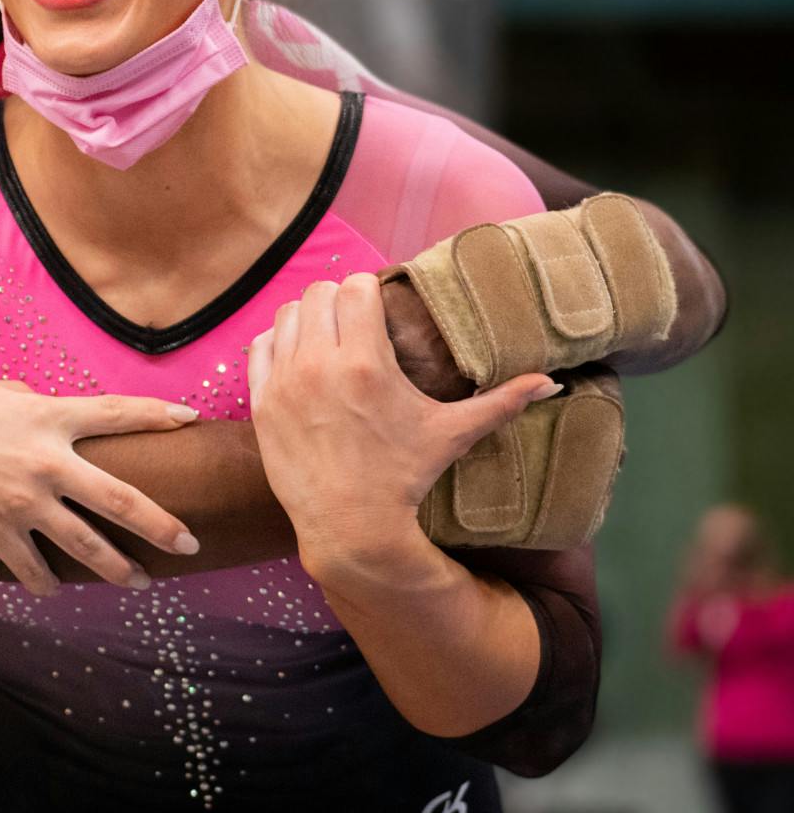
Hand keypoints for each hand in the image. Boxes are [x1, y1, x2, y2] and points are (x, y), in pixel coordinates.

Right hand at [0, 378, 200, 596]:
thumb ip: (22, 397)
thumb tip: (40, 400)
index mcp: (45, 417)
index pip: (116, 413)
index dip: (158, 415)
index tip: (190, 420)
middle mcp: (45, 462)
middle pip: (122, 499)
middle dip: (163, 526)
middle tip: (190, 541)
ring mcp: (25, 503)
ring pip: (89, 546)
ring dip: (119, 569)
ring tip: (140, 582)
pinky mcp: (0, 535)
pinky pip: (36, 569)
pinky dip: (48, 583)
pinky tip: (55, 588)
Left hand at [248, 274, 557, 584]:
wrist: (350, 526)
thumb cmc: (404, 476)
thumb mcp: (452, 435)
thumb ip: (501, 402)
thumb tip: (551, 382)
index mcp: (365, 362)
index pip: (357, 287)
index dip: (369, 292)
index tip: (379, 309)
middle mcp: (319, 364)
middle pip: (319, 293)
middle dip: (340, 301)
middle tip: (355, 322)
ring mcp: (284, 381)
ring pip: (286, 314)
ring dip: (307, 318)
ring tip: (327, 337)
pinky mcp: (261, 401)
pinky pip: (260, 345)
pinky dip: (277, 343)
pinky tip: (298, 356)